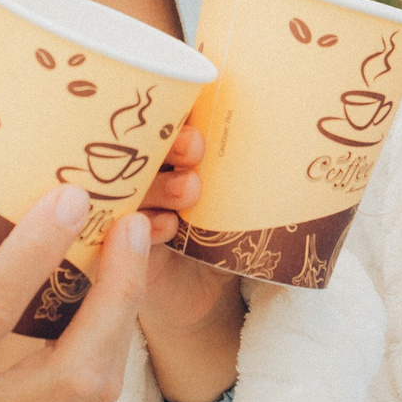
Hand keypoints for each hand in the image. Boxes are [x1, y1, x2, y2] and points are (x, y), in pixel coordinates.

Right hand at [134, 126, 244, 401]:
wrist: (201, 291)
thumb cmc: (220, 229)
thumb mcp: (232, 193)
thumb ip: (239, 164)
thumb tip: (284, 130)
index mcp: (164, 150)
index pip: (162, 118)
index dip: (174, 110)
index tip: (197, 112)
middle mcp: (139, 175)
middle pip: (140, 147)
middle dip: (167, 142)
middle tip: (195, 147)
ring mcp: (125, 209)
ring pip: (132, 186)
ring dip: (162, 184)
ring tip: (191, 189)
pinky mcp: (117, 247)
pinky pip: (125, 231)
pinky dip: (150, 225)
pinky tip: (169, 227)